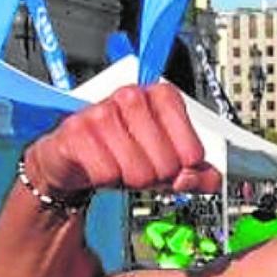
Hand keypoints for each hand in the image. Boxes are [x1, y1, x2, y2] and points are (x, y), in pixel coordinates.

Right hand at [26, 83, 221, 196]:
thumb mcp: (171, 163)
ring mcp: (102, 111)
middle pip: (168, 164)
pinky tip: (100, 165)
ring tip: (120, 164)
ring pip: (139, 171)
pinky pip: (108, 174)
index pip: (193, 152)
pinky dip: (106, 180)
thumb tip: (198, 179)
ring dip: (130, 179)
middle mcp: (133, 96)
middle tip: (141, 164)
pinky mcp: (76, 131)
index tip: (171, 160)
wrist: (77, 159)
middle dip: (157, 176)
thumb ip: (200, 175)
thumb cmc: (127, 154)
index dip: (184, 167)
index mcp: (163, 97)